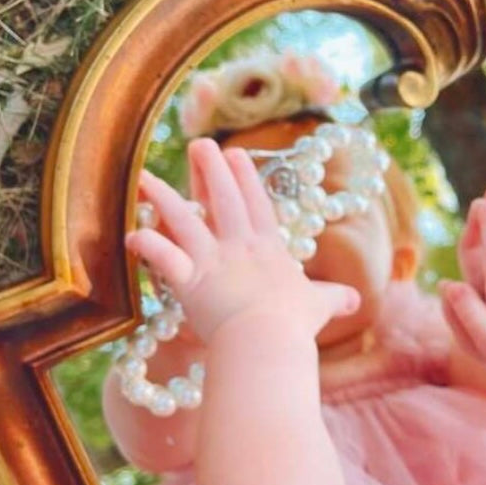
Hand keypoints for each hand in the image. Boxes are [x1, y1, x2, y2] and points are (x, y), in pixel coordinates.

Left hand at [125, 138, 358, 344]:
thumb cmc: (295, 326)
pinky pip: (162, 257)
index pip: (258, 207)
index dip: (246, 179)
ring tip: (144, 176)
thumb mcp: (320, 307)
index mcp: (269, 251)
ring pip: (184, 221)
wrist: (269, 340)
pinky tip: (129, 234)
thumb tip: (356, 300)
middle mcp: (239, 248)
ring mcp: (212, 261)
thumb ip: (335, 298)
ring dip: (163, 197)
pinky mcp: (189, 280)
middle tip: (198, 144)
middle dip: (211, 170)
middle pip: (223, 201)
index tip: (235, 154)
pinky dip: (146, 245)